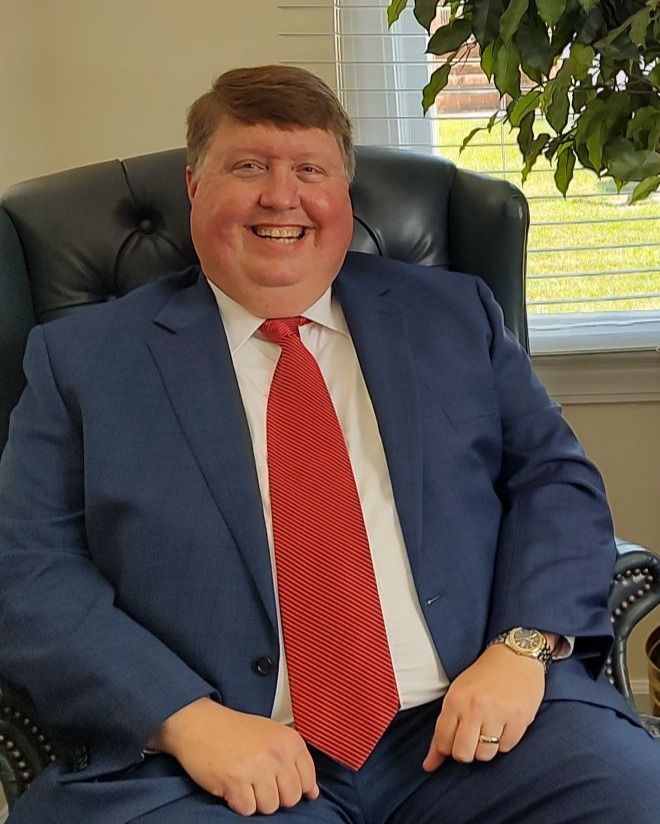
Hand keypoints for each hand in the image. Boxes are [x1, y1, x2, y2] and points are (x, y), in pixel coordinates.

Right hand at [151, 697, 318, 815]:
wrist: (200, 723)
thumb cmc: (235, 730)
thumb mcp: (271, 736)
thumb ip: (294, 761)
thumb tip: (313, 792)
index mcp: (290, 740)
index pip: (308, 780)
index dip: (293, 786)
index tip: (279, 779)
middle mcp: (277, 753)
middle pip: (291, 798)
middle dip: (275, 795)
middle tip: (257, 779)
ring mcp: (257, 767)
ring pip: (270, 807)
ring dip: (255, 799)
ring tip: (244, 779)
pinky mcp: (236, 781)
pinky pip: (247, 809)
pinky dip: (238, 802)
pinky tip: (231, 784)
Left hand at [423, 643, 545, 770]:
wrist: (515, 655)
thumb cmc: (484, 675)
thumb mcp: (458, 693)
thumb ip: (444, 726)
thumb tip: (429, 765)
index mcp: (455, 699)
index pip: (442, 741)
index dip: (445, 749)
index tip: (451, 747)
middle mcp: (475, 707)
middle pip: (463, 754)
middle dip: (466, 752)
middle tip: (471, 739)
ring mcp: (498, 713)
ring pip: (485, 754)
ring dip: (486, 748)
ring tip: (489, 729)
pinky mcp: (519, 719)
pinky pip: (506, 747)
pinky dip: (504, 741)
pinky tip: (505, 724)